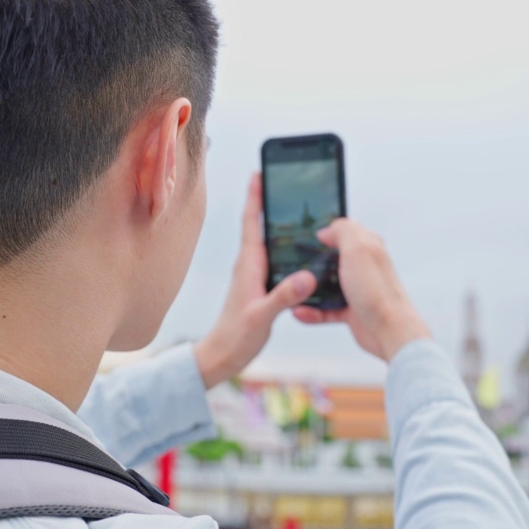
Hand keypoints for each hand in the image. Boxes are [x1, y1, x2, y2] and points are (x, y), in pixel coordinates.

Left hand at [194, 174, 315, 387]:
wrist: (222, 357)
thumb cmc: (236, 337)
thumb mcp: (262, 316)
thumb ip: (282, 297)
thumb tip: (306, 276)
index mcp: (249, 265)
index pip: (252, 222)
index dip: (256, 196)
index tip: (260, 171)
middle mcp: (250, 264)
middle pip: (260, 223)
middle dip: (267, 199)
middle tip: (281, 178)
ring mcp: (254, 274)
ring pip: (267, 239)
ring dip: (275, 220)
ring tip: (291, 203)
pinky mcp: (260, 285)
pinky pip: (273, 256)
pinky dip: (283, 244)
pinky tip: (298, 246)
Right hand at [293, 218, 430, 360]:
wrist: (389, 331)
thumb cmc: (378, 292)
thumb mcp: (358, 249)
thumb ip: (343, 231)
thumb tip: (326, 230)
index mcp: (367, 247)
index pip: (344, 231)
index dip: (324, 232)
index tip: (303, 237)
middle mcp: (362, 267)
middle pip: (331, 259)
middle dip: (311, 262)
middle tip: (292, 264)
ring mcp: (356, 290)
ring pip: (326, 286)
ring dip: (308, 290)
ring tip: (292, 292)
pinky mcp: (351, 311)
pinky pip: (326, 309)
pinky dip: (312, 311)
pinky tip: (300, 312)